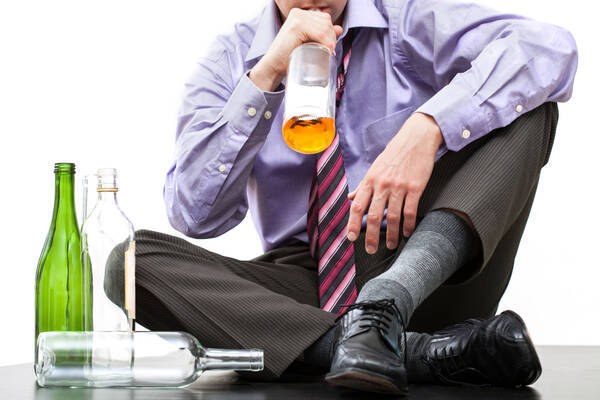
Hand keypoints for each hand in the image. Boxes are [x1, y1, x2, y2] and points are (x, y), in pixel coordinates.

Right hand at [248, 8, 342, 90]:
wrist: (274, 66)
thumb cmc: (289, 57)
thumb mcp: (309, 42)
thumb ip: (323, 34)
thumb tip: (339, 28)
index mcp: (300, 15)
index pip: (325, 18)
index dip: (330, 33)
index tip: (329, 48)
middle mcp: (298, 13)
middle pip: (326, 21)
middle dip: (331, 37)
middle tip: (328, 52)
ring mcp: (297, 18)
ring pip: (325, 27)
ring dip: (329, 41)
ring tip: (326, 52)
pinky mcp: (297, 26)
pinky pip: (320, 33)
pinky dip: (325, 43)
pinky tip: (325, 50)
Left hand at [346, 112, 443, 253]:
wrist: (416, 139)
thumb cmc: (394, 154)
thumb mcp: (374, 168)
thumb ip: (363, 185)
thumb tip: (350, 198)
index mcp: (370, 180)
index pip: (357, 206)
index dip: (353, 224)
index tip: (352, 238)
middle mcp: (382, 184)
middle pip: (373, 216)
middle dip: (371, 236)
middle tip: (371, 250)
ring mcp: (399, 186)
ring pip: (393, 217)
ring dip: (390, 235)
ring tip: (390, 246)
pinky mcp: (415, 187)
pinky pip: (410, 211)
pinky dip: (408, 225)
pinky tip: (407, 233)